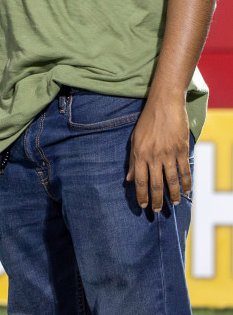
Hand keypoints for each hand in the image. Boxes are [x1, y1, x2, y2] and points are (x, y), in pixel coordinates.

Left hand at [126, 97, 191, 211]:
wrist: (164, 104)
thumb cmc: (147, 120)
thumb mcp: (135, 139)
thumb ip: (133, 160)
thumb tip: (129, 179)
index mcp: (140, 153)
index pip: (140, 181)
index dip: (141, 195)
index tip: (143, 205)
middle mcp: (154, 156)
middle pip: (156, 184)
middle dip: (157, 200)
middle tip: (158, 210)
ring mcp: (169, 154)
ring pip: (172, 181)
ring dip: (173, 195)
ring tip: (173, 203)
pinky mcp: (182, 150)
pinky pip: (185, 171)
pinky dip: (186, 183)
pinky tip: (185, 191)